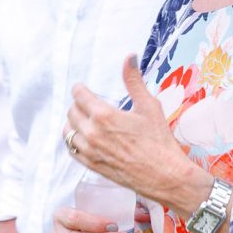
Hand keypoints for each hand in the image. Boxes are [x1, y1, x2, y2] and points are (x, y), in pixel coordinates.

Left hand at [64, 55, 210, 214]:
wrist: (165, 176)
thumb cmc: (159, 141)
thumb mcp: (149, 106)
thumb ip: (134, 80)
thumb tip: (129, 57)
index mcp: (104, 115)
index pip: (79, 95)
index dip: (80, 88)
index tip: (82, 87)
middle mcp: (92, 133)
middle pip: (72, 111)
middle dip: (78, 103)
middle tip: (86, 102)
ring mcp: (90, 151)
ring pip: (68, 130)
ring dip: (73, 121)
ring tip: (83, 118)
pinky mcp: (91, 166)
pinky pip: (71, 148)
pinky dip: (73, 139)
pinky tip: (82, 136)